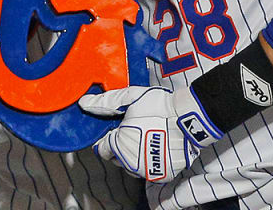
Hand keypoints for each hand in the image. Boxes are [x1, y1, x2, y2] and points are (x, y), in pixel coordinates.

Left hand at [78, 85, 221, 180]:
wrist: (188, 118)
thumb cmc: (158, 106)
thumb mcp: (129, 98)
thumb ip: (105, 103)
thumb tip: (84, 103)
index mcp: (117, 145)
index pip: (102, 149)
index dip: (109, 137)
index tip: (118, 129)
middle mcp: (129, 162)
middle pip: (117, 158)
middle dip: (121, 146)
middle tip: (134, 130)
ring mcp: (146, 170)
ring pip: (132, 166)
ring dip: (134, 155)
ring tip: (147, 137)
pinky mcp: (161, 175)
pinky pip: (148, 171)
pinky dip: (150, 161)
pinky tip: (156, 146)